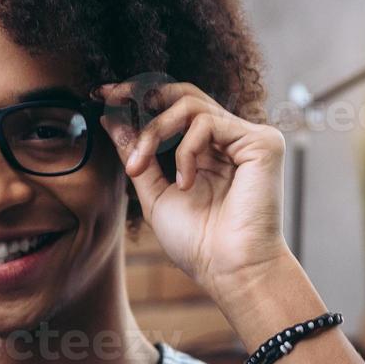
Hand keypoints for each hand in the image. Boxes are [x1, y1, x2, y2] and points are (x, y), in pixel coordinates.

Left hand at [97, 79, 291, 303]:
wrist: (229, 269)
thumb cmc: (198, 243)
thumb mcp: (154, 194)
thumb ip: (137, 154)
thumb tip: (112, 118)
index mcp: (208, 151)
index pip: (174, 108)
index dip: (139, 96)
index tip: (101, 95)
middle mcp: (229, 139)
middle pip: (182, 94)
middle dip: (141, 94)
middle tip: (110, 101)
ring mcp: (246, 138)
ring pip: (189, 104)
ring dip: (154, 133)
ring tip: (140, 168)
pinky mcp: (262, 142)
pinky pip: (208, 123)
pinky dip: (185, 150)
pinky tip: (185, 183)